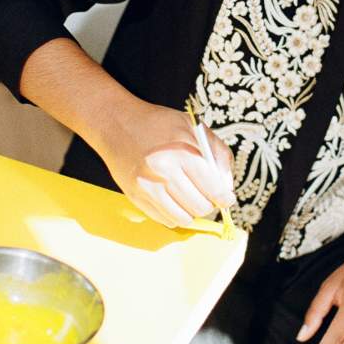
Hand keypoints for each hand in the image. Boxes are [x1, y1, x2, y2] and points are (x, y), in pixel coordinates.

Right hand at [95, 97, 234, 228]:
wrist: (116, 123)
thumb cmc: (158, 124)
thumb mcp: (193, 127)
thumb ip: (217, 153)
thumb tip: (227, 186)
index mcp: (182, 153)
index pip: (213, 189)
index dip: (225, 197)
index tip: (226, 199)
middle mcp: (164, 173)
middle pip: (200, 207)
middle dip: (209, 203)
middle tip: (207, 194)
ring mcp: (147, 188)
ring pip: (183, 218)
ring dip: (191, 211)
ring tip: (190, 197)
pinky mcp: (135, 197)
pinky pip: (164, 219)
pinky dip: (174, 214)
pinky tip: (173, 198)